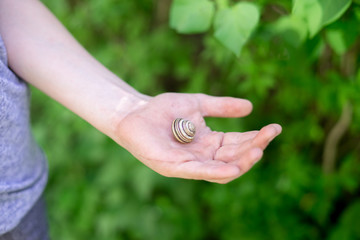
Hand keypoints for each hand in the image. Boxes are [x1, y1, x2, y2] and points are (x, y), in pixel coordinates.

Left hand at [114, 93, 281, 183]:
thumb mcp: (198, 104)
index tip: (274, 128)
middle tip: (268, 136)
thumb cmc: (164, 109)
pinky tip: (233, 168)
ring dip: (241, 162)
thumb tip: (250, 107)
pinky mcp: (174, 168)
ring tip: (258, 151)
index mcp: (209, 142)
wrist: (136, 112)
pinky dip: (216, 172)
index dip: (256, 137)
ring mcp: (190, 164)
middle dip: (253, 148)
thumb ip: (222, 107)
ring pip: (221, 169)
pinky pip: (199, 173)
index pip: (238, 143)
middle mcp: (203, 156)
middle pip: (234, 157)